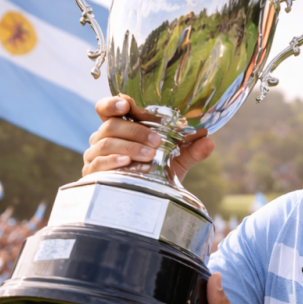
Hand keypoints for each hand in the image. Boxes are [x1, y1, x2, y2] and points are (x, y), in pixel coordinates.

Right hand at [82, 95, 214, 179]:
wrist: (147, 200)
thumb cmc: (158, 172)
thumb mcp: (177, 159)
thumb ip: (192, 150)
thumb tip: (209, 141)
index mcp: (120, 127)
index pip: (107, 108)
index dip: (113, 103)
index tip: (126, 104)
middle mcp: (103, 138)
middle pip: (110, 125)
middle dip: (134, 131)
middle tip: (156, 141)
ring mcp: (95, 155)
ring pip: (105, 143)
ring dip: (129, 147)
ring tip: (149, 155)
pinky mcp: (93, 173)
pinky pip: (99, 163)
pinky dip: (113, 161)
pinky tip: (126, 162)